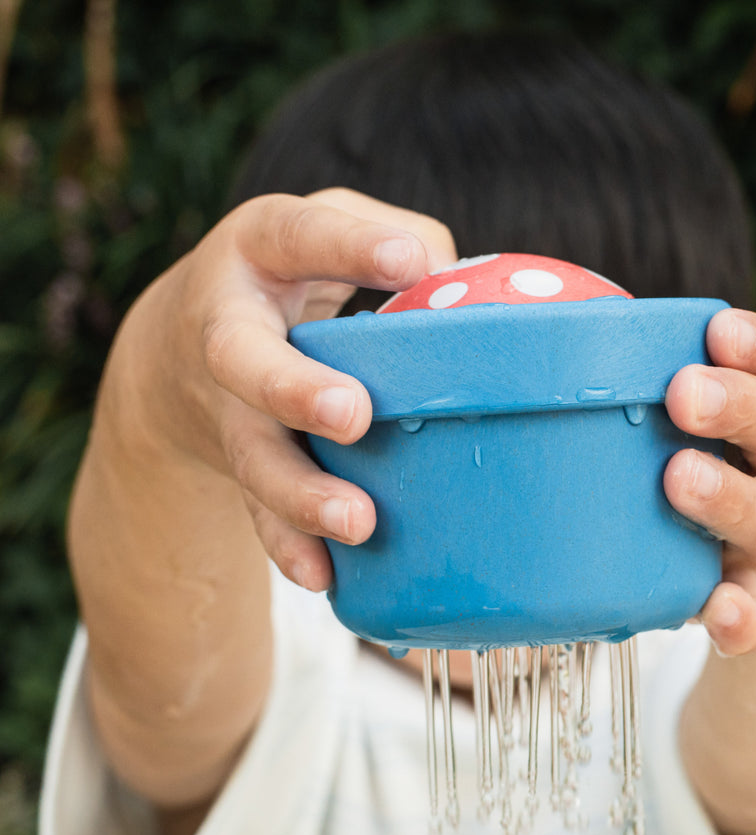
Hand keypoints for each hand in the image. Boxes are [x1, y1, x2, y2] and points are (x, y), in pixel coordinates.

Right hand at [134, 188, 457, 591]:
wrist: (177, 347)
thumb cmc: (288, 275)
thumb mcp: (329, 229)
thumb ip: (400, 239)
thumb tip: (470, 296)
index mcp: (260, 250)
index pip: (300, 235)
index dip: (349, 245)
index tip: (408, 262)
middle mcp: (230, 330)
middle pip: (244, 362)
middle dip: (294, 389)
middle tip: (353, 415)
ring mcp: (229, 407)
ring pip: (254, 455)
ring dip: (301, 494)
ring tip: (357, 522)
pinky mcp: (240, 464)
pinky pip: (259, 512)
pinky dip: (290, 547)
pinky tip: (326, 577)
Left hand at [662, 308, 755, 655]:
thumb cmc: (743, 464)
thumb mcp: (741, 419)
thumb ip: (684, 385)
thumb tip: (562, 338)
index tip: (719, 330)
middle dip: (739, 408)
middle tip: (685, 394)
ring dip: (729, 497)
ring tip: (681, 478)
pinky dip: (741, 615)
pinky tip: (723, 613)